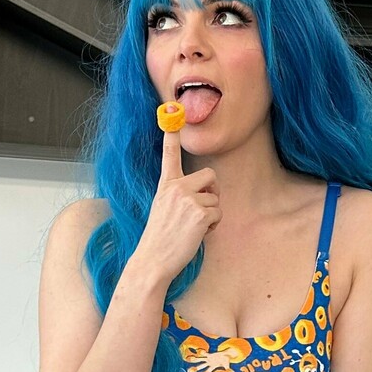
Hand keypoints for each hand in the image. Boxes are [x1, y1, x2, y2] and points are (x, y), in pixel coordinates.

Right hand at [135, 119, 219, 281]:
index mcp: (165, 185)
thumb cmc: (159, 239)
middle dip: (212, 192)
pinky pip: (218, 213)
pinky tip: (197, 235)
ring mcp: (188, 199)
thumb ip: (179, 197)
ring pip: (216, 198)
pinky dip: (212, 226)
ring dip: (211, 214)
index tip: (171, 111)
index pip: (169, 155)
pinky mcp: (199, 213)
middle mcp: (176, 187)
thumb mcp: (163, 210)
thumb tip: (204, 196)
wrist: (153, 260)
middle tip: (200, 211)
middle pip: (210, 176)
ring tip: (193, 227)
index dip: (172, 134)